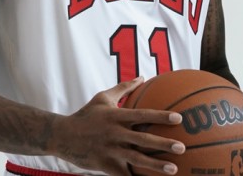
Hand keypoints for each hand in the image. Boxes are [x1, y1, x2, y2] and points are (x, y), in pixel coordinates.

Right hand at [51, 77, 184, 175]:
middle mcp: (115, 133)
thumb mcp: (102, 98)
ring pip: (137, 159)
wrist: (61, 136)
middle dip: (163, 144)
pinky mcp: (105, 165)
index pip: (143, 115)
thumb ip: (123, 88)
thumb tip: (142, 77)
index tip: (178, 118)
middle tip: (181, 148)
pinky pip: (124, 174)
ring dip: (156, 165)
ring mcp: (110, 151)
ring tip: (174, 169)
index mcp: (117, 116)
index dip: (161, 116)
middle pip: (143, 139)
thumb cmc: (85, 115)